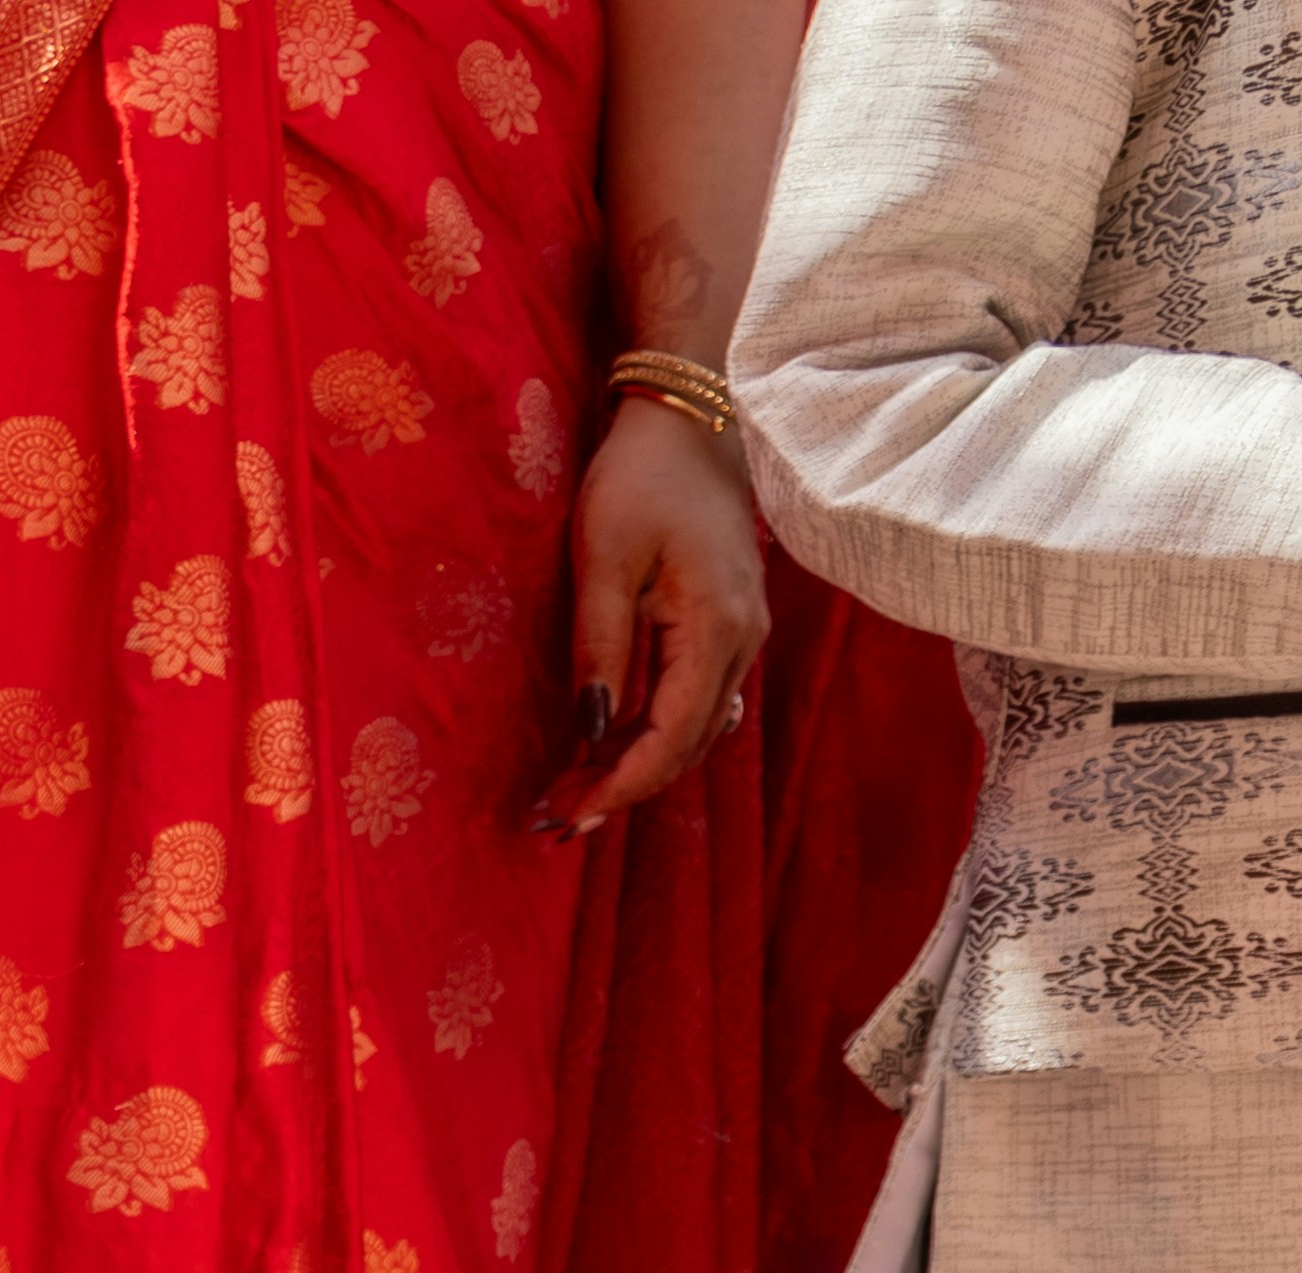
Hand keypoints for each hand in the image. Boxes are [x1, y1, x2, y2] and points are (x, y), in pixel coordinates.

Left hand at [550, 397, 765, 828]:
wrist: (690, 425)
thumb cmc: (640, 481)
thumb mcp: (603, 563)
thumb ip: (599, 649)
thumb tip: (589, 731)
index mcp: (716, 627)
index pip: (671, 736)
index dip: (621, 785)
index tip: (569, 815)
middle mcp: (743, 642)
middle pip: (687, 746)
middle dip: (623, 788)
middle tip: (557, 818)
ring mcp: (744, 637)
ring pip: (697, 731)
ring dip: (639, 767)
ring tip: (576, 794)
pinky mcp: (731, 629)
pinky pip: (699, 704)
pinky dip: (657, 736)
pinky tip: (612, 750)